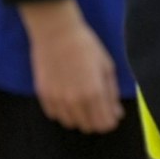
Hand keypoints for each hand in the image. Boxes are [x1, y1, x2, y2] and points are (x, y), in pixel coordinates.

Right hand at [20, 0, 122, 133]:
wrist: (55, 31)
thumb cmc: (85, 45)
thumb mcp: (106, 66)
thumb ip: (111, 93)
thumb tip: (116, 113)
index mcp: (94, 93)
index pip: (104, 124)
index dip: (110, 121)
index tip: (110, 114)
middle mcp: (75, 100)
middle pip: (87, 127)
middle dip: (95, 121)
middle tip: (96, 107)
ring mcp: (57, 98)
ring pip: (70, 123)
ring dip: (78, 118)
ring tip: (80, 103)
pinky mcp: (43, 94)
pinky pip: (54, 115)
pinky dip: (62, 112)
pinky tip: (65, 99)